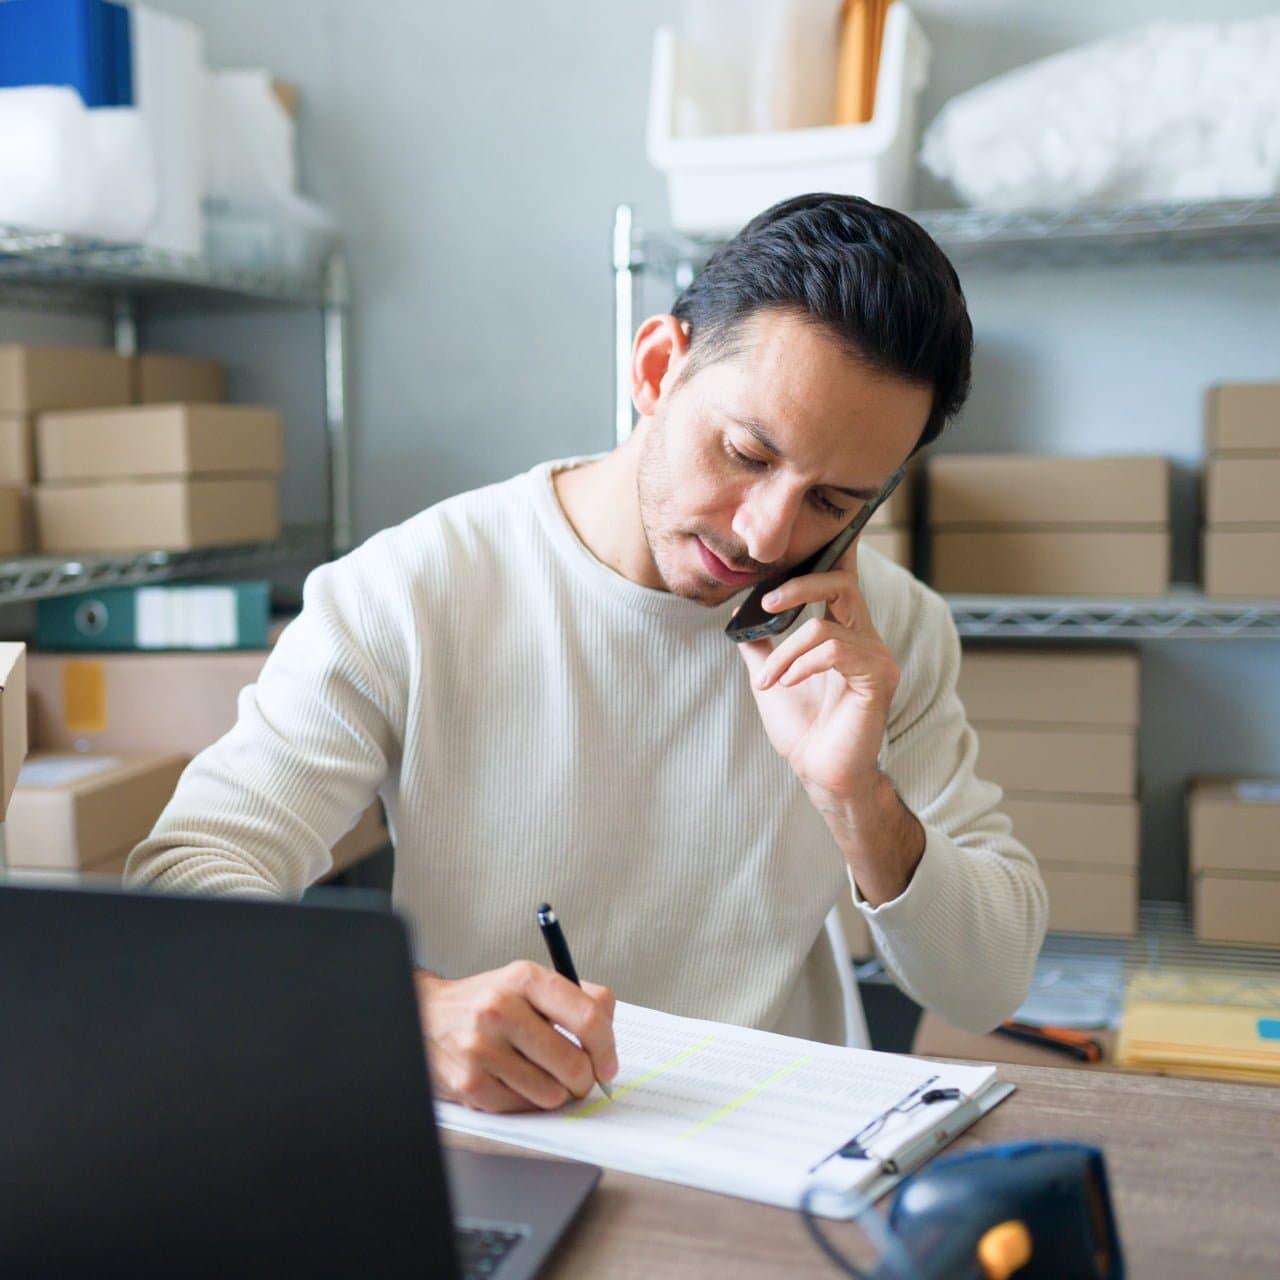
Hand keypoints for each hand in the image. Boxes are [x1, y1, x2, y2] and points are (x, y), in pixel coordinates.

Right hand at [414, 962, 617, 1112]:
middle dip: (583, 1079)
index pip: (587, 1016)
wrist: (426, 1016)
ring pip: (551, 1093)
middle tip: (578, 1077)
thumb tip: (609, 1036)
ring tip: (539, 1075)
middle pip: (573, 1063)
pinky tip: (511, 1081)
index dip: (607, 1047)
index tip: (608, 1064)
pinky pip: (522, 1108)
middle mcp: (500, 1009)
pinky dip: (526, 1102)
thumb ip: (578, 998)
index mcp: (524, 978)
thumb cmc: (488, 1002)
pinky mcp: (469, 1083)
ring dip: (554, 1092)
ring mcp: (482, 1048)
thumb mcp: (529, 983)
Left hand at [735, 546, 924, 902]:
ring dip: (786, 651)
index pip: (844, 577)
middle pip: (842, 581)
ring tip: (770, 679)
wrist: (819, 772)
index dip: (836, 548)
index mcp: (846, 631)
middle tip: (766, 603)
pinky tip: (787, 684)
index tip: (822, 523)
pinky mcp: (877, 677)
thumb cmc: (802, 728)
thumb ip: (762, 643)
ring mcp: (877, 657)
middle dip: (798, 585)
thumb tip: (738, 614)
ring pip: (825, 624)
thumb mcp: (771, 675)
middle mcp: (868, 637)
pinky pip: (833, 650)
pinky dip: (801, 664)